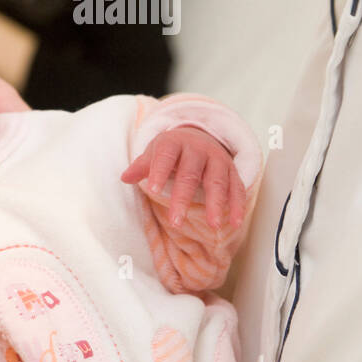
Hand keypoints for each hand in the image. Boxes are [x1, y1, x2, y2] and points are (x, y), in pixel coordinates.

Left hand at [121, 127, 246, 229]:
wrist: (199, 137)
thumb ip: (142, 166)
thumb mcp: (154, 152)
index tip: (152, 190)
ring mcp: (217, 159)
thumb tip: (125, 177)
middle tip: (176, 221)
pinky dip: (236, 205)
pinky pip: (236, 187)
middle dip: (183, 197)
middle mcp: (198, 149)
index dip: (159, 172)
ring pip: (217, 181)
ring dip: (215, 203)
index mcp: (175, 142)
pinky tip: (233, 222)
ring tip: (213, 225)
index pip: (165, 156)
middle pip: (190, 173)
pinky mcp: (232, 171)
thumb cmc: (172, 151)